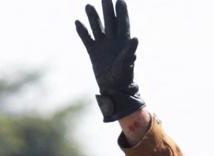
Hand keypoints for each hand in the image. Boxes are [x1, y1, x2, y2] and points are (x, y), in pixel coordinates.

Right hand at [75, 0, 144, 121]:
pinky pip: (86, 39)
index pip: (122, 23)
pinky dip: (82, 31)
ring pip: (97, 28)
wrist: (113, 89)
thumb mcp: (126, 63)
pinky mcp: (93, 52)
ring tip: (88, 6)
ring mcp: (102, 45)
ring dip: (93, 17)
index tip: (120, 0)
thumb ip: (130, 50)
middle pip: (109, 21)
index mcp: (123, 42)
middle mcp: (112, 41)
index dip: (121, 12)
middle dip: (107, 10)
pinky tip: (77, 22)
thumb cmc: (123, 77)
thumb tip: (135, 38)